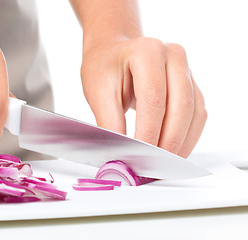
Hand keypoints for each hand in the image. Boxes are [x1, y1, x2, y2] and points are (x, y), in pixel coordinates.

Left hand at [80, 37, 206, 157]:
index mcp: (148, 52)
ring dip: (181, 143)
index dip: (149, 132)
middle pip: (180, 106)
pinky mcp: (191, 85)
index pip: (154, 99)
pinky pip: (197, 115)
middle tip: (154, 167)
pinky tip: (174, 151)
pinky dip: (187, 136)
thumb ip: (109, 123)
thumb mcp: (98, 91)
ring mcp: (186, 70)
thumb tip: (121, 155)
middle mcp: (173, 56)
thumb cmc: (104, 66)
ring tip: (163, 165)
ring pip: (194, 113)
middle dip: (168, 142)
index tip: (140, 157)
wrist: (113, 51)